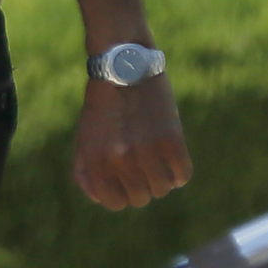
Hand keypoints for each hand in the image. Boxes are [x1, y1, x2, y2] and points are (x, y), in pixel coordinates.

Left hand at [72, 76, 191, 210]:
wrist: (124, 65)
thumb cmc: (103, 102)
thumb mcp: (85, 136)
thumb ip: (85, 170)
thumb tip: (99, 198)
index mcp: (95, 161)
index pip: (114, 203)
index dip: (123, 194)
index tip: (128, 181)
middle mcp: (119, 160)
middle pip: (141, 198)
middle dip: (143, 186)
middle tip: (145, 166)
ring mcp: (146, 151)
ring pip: (162, 189)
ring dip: (162, 178)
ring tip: (159, 159)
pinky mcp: (171, 140)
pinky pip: (182, 174)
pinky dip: (180, 171)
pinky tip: (173, 156)